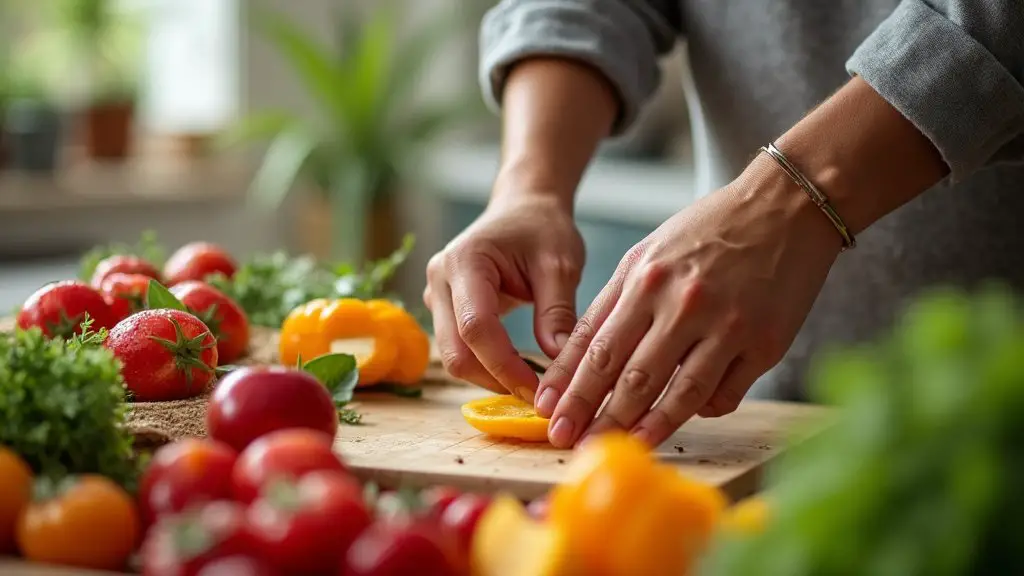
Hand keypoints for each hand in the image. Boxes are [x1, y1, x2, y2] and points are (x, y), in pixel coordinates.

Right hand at [424, 191, 584, 399]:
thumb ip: (558, 312)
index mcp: (465, 262)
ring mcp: (435, 296)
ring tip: (534, 385)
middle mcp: (439, 280)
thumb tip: (560, 363)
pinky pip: (459, 349)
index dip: (505, 367)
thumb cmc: (543, 228)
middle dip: (496, 380)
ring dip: (491, 377)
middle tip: (540, 397)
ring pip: (454, 357)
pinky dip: (487, 367)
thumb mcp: (561, 263)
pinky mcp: (442, 310)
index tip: (540, 391)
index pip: (476, 328)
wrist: (523, 208)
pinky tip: (519, 372)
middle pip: (456, 351)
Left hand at [535, 156, 842, 447]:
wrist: (785, 207)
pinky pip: (724, 395)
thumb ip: (616, 303)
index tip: (547, 413)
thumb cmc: (709, 231)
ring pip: (677, 394)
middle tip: (568, 442)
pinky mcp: (764, 344)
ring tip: (623, 446)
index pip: (595, 344)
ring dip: (646, 426)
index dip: (568, 384)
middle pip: (628, 375)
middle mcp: (682, 303)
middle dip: (593, 414)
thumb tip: (582, 360)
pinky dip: (702, 410)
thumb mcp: (650, 252)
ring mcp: (726, 326)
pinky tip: (685, 415)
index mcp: (645, 278)